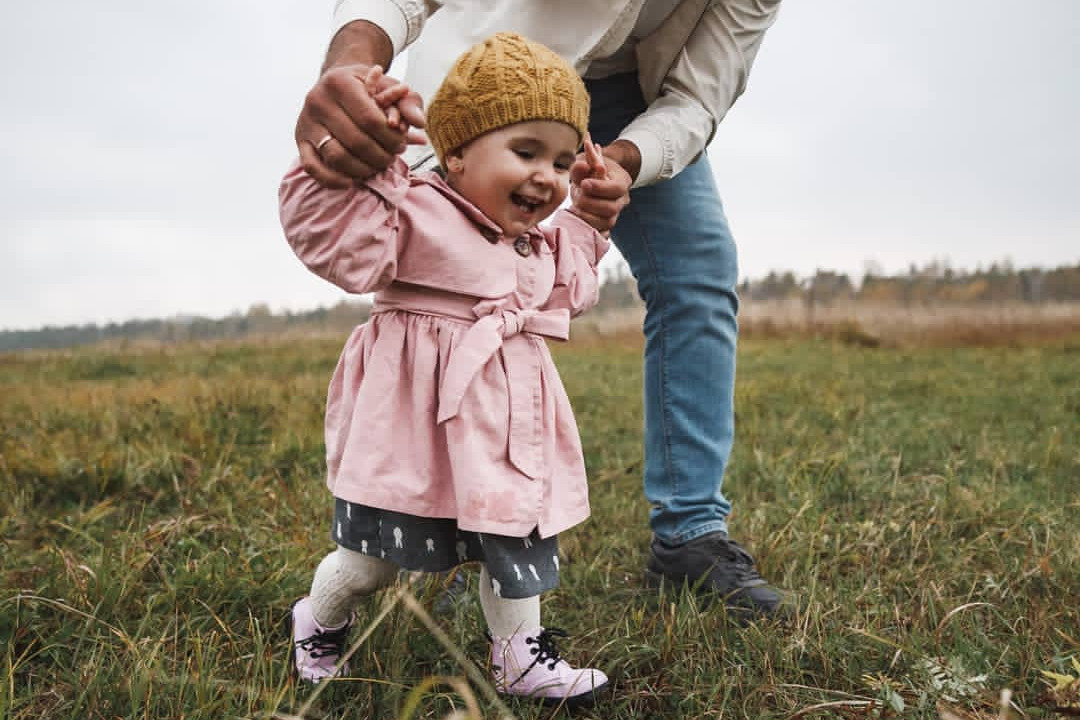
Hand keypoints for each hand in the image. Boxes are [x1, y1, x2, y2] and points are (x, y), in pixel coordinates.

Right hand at [296, 63, 426, 187]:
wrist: (336, 85)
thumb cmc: (368, 88)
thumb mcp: (390, 87)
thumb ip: (409, 103)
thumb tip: (420, 124)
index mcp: (340, 82)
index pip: (370, 120)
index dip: (390, 139)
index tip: (401, 144)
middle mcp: (317, 100)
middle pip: (355, 141)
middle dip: (380, 156)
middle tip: (392, 158)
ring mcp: (306, 122)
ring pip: (336, 156)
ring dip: (362, 169)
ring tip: (377, 166)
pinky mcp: (300, 141)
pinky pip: (312, 167)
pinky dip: (333, 179)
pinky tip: (352, 181)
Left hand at [569, 134, 631, 232]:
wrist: (590, 182)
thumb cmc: (588, 170)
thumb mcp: (583, 163)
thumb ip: (580, 164)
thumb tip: (582, 167)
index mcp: (622, 181)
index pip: (617, 188)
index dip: (600, 188)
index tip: (583, 184)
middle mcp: (622, 200)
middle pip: (612, 208)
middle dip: (591, 204)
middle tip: (577, 196)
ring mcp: (615, 215)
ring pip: (607, 223)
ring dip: (587, 217)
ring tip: (575, 207)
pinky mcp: (606, 227)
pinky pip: (602, 234)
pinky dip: (589, 230)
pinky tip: (578, 221)